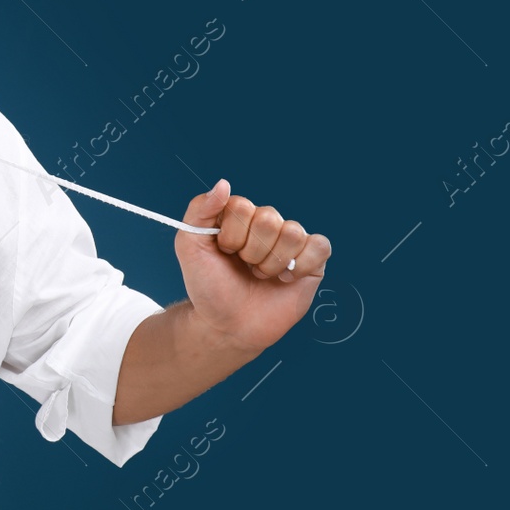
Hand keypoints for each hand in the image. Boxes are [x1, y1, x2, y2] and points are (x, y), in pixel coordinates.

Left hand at [173, 179, 331, 353]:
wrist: (228, 325)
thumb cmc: (208, 287)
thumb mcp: (189, 246)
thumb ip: (199, 210)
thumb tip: (223, 183)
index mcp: (237, 216)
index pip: (242, 206)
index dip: (232, 235)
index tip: (224, 252)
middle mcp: (265, 224)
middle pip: (269, 218)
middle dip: (251, 251)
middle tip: (244, 267)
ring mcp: (290, 241)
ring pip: (292, 232)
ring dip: (272, 262)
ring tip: (261, 275)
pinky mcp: (312, 260)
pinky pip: (319, 246)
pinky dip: (301, 265)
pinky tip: (285, 278)